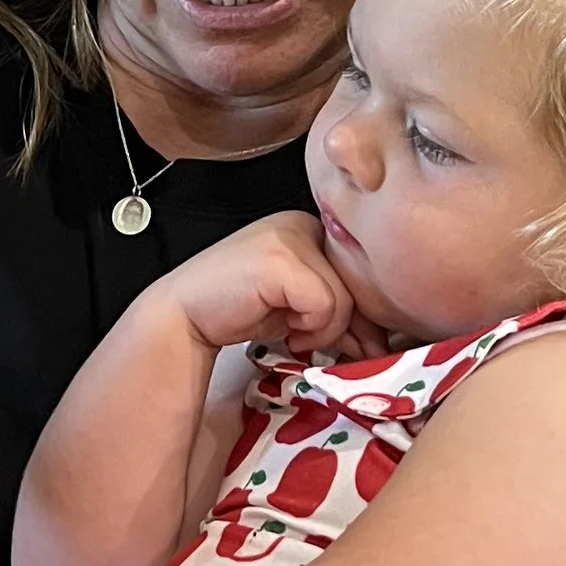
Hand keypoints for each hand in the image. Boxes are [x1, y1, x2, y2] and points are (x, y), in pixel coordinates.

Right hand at [162, 213, 369, 362]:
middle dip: (347, 326)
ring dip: (323, 330)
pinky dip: (310, 328)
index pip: (357, 271)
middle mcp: (302, 223)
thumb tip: (382, 343)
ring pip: (344, 297)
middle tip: (319, 342)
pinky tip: (285, 329)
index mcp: (309, 227)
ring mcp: (290, 237)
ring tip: (293, 332)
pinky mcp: (281, 259)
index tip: (347, 342)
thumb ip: (337, 313)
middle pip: (356, 284)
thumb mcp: (298, 308)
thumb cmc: (239, 312)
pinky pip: (326, 304)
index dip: (358, 313)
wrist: (183, 316)